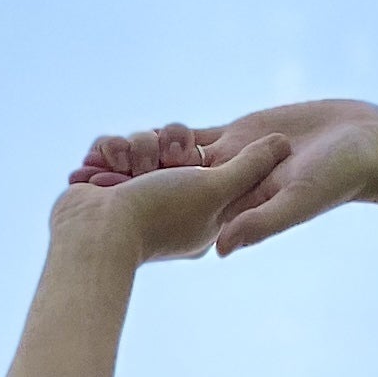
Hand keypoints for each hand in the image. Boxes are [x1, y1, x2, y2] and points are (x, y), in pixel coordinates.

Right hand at [49, 127, 289, 264]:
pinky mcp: (107, 183)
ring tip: (123, 170)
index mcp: (203, 212)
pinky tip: (99, 169)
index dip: (192, 148)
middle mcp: (171, 203)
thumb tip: (284, 145)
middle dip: (160, 145)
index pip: (210, 160)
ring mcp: (135, 193)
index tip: (184, 153)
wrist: (93, 236)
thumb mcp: (214, 189)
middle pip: (174, 145)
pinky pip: (113, 146)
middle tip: (155, 160)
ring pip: (143, 140)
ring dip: (131, 147)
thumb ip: (250, 167)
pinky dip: (106, 152)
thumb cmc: (157, 216)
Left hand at [74, 100, 377, 258]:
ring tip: (93, 152)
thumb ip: (260, 224)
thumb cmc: (338, 180)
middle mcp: (224, 192)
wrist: (364, 146)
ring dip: (137, 157)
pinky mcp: (237, 137)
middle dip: (125, 182)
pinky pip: (193, 137)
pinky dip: (164, 135)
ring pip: (173, 161)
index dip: (142, 208)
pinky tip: (130, 132)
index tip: (101, 205)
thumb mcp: (297, 202)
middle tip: (78, 178)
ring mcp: (228, 164)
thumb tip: (221, 251)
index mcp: (231, 211)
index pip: (176, 210)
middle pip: (166, 187)